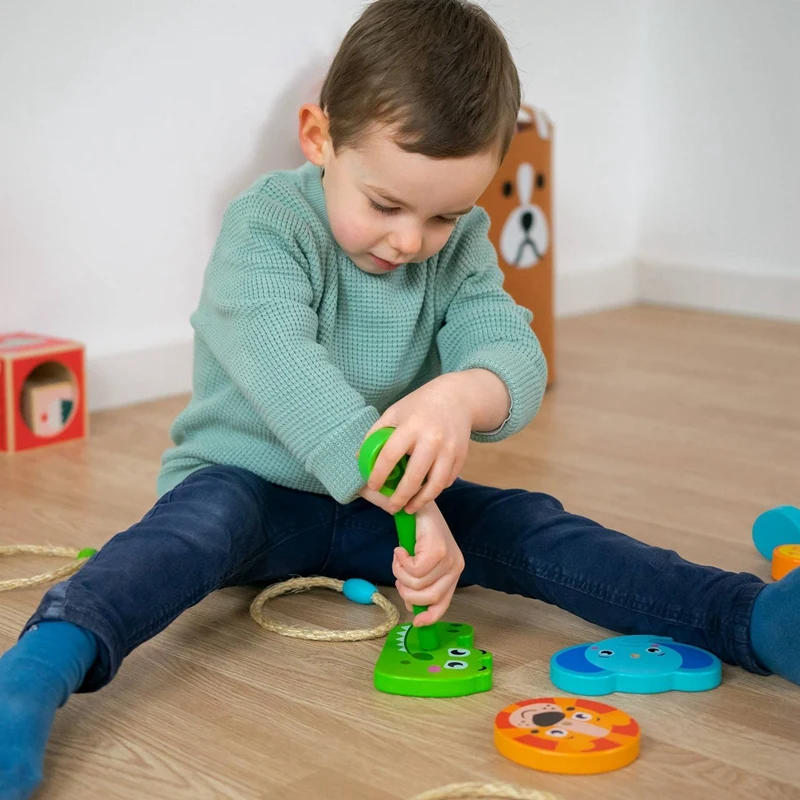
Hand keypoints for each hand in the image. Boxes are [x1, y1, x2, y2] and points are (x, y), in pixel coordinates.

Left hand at [363, 372, 486, 514]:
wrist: (457, 398)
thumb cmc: (419, 405)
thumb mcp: (394, 412)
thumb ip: (376, 434)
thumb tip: (358, 458)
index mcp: (411, 427)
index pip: (390, 456)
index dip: (379, 475)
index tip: (373, 485)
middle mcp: (431, 439)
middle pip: (414, 477)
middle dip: (400, 497)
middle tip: (391, 507)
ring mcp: (449, 449)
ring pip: (435, 485)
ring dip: (420, 501)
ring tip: (409, 508)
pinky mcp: (461, 456)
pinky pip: (448, 480)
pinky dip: (436, 490)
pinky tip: (425, 493)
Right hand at [391, 501, 464, 625]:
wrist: (417, 506)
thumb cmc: (418, 533)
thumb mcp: (420, 564)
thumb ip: (421, 585)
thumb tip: (412, 608)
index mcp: (453, 573)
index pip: (444, 602)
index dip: (430, 616)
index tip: (416, 622)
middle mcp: (456, 567)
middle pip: (428, 597)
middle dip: (406, 591)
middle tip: (399, 574)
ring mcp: (449, 559)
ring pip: (417, 584)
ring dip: (400, 573)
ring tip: (399, 558)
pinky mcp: (439, 551)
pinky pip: (414, 570)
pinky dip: (400, 562)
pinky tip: (400, 549)